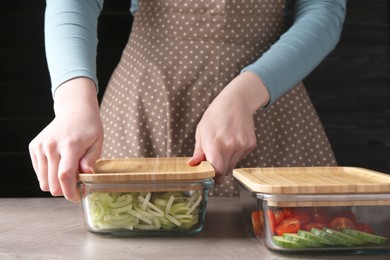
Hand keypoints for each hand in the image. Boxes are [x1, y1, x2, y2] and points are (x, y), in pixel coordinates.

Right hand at [29, 78, 103, 201]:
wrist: (74, 111)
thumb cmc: (89, 128)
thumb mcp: (97, 143)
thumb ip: (91, 160)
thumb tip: (87, 175)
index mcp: (70, 144)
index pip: (65, 175)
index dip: (70, 192)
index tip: (77, 198)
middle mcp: (51, 145)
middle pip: (52, 183)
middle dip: (65, 190)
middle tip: (77, 186)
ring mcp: (40, 146)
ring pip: (44, 181)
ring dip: (57, 184)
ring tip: (70, 174)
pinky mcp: (34, 147)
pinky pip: (40, 173)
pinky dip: (50, 175)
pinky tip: (60, 165)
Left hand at [188, 72, 269, 182]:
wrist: (236, 102)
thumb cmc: (215, 115)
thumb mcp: (201, 131)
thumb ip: (198, 151)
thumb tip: (192, 166)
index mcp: (215, 142)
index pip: (216, 171)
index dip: (213, 177)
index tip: (209, 177)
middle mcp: (230, 145)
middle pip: (225, 171)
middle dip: (218, 171)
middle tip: (213, 164)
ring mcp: (242, 145)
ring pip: (233, 165)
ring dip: (227, 162)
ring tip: (223, 146)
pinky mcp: (251, 144)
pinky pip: (241, 157)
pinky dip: (235, 154)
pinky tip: (233, 141)